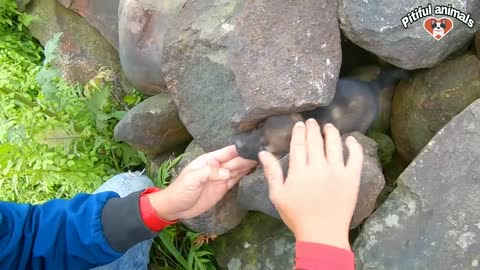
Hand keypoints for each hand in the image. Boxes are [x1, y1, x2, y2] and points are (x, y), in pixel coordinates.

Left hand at [147, 145, 256, 220]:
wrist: (176, 207)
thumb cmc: (181, 190)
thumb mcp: (192, 179)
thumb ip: (209, 173)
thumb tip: (227, 173)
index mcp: (209, 160)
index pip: (228, 152)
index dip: (241, 148)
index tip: (255, 144)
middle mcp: (217, 166)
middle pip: (236, 160)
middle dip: (249, 156)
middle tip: (267, 153)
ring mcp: (221, 177)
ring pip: (238, 168)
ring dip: (250, 164)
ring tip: (266, 159)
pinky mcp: (223, 188)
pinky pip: (236, 179)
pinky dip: (246, 175)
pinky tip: (255, 170)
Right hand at [259, 119, 363, 249]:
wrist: (322, 234)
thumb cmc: (297, 216)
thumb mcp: (278, 195)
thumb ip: (272, 172)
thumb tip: (263, 152)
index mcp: (299, 171)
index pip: (299, 144)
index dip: (299, 132)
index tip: (299, 124)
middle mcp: (319, 167)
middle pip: (316, 140)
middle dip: (313, 128)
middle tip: (312, 122)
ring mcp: (338, 171)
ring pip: (335, 143)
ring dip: (331, 132)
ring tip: (329, 127)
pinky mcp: (352, 178)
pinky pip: (355, 157)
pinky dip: (353, 145)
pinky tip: (350, 139)